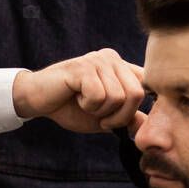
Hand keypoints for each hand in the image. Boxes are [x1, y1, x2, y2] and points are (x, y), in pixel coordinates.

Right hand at [12, 48, 144, 132]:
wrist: (38, 100)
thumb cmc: (70, 107)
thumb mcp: (104, 116)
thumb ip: (127, 118)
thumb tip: (151, 128)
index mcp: (120, 67)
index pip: (146, 85)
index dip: (137, 108)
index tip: (117, 120)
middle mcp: (112, 59)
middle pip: (137, 94)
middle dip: (120, 117)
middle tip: (101, 119)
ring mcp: (97, 60)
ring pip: (118, 97)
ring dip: (101, 112)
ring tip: (85, 104)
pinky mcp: (83, 67)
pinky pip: (99, 95)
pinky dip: (88, 106)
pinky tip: (76, 97)